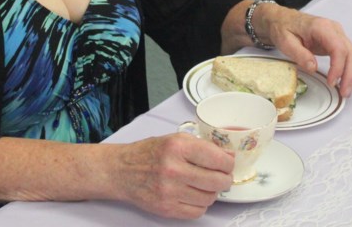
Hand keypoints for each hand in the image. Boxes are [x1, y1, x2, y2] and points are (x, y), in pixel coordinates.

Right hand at [113, 133, 233, 218]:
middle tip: (221, 177)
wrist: (122, 171)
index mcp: (177, 147)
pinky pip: (197, 212)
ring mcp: (170, 191)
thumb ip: (203, 146)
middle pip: (217, 181)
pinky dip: (200, 204)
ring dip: (211, 192)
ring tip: (203, 185)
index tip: (227, 164)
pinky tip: (193, 194)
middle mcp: (173, 169)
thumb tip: (229, 157)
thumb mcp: (175, 139)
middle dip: (225, 179)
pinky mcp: (167, 209)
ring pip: (210, 198)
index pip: (217, 159)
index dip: (228, 163)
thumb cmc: (149, 153)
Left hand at [262, 3, 351, 96]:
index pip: (338, 48)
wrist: (282, 20)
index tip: (331, 82)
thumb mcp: (285, 41)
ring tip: (345, 91)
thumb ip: (299, 54)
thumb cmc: (283, 28)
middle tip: (344, 92)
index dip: (338, 67)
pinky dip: (348, 70)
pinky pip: (348, 57)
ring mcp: (337, 35)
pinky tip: (343, 82)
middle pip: (351, 53)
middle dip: (350, 75)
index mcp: (321, 27)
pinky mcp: (336, 42)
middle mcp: (334, 30)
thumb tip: (313, 68)